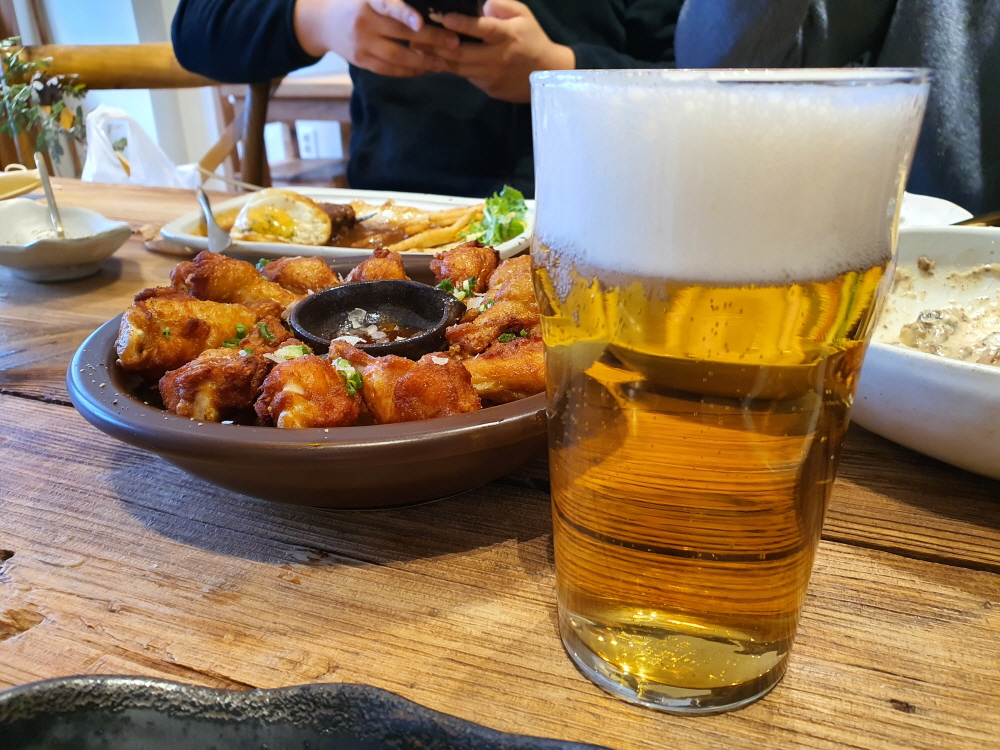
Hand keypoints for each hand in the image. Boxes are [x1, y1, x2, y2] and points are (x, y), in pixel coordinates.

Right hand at [294, 0, 458, 77]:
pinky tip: (423, 69)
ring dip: (423, 61)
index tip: (420, 22)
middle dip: (430, 40)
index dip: (404, 13)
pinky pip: (388, 69)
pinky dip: (408, 70)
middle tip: (453, 42)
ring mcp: (361, 44)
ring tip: (443, 63)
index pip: (388, 5)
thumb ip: (392, 1)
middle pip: (401, 34)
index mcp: (368, 1)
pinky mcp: (361, 60)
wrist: (322, 22)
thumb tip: (422, 12)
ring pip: (397, 57)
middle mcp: (363, 22)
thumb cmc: (355, 3)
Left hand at [420, 0, 574, 102]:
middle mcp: (498, 57)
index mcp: (507, 35)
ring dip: (437, 58)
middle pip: (462, 52)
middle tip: (417, 36)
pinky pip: (466, 77)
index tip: (444, 18)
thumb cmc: (531, 37)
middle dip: (437, 44)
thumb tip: (479, 5)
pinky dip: (450, 68)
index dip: (462, 24)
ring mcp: (492, 76)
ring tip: (418, 49)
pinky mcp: (488, 88)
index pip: (482, 29)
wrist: (546, 73)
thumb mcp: (522, 14)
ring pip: (459, 67)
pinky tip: (435, 61)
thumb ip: (501, 5)